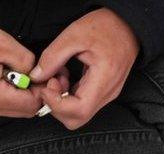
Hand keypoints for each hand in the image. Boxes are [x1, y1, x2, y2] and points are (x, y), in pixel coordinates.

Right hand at [0, 18, 41, 117]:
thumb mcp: (3, 44)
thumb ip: (26, 62)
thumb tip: (38, 75)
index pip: (31, 105)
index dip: (44, 90)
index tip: (47, 75)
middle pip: (25, 112)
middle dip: (35, 94)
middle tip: (36, 73)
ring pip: (14, 109)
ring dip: (23, 94)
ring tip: (20, 72)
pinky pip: (2, 104)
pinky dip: (11, 93)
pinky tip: (8, 76)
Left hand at [30, 8, 138, 129]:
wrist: (127, 24)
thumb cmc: (106, 26)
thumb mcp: (74, 35)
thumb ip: (52, 57)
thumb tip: (36, 77)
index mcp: (104, 79)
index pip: (79, 111)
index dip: (56, 105)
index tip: (46, 87)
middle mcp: (108, 93)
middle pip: (77, 119)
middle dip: (57, 105)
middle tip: (51, 82)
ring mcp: (107, 95)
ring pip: (77, 114)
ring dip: (61, 99)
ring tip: (59, 75)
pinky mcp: (102, 93)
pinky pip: (81, 104)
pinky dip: (67, 95)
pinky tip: (66, 77)